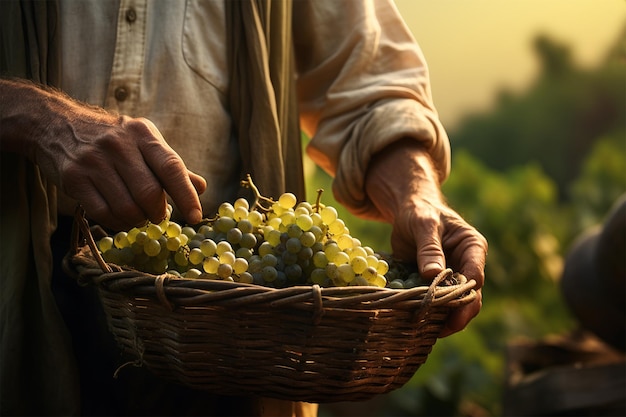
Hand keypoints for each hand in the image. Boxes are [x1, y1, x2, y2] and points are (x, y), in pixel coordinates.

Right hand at [1, 79, 206, 229]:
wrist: (58, 124)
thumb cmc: (113, 139)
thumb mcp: (144, 142)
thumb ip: (170, 166)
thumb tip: (201, 187)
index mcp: (143, 134)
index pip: (171, 167)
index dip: (186, 195)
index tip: (195, 216)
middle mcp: (119, 145)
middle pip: (149, 193)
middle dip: (158, 212)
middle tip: (156, 214)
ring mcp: (93, 161)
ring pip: (126, 208)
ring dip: (137, 220)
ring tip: (137, 214)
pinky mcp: (73, 178)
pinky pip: (102, 214)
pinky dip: (116, 222)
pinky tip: (119, 216)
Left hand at [364, 139, 486, 336]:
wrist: (409, 211)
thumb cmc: (420, 212)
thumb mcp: (423, 224)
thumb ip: (429, 248)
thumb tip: (433, 274)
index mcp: (472, 247)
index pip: (475, 275)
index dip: (465, 293)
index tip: (452, 309)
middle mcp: (468, 265)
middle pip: (470, 296)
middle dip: (457, 314)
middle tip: (440, 331)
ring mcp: (454, 277)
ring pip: (455, 304)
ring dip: (443, 318)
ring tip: (427, 331)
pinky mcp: (437, 284)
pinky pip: (437, 303)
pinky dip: (429, 313)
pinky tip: (417, 324)